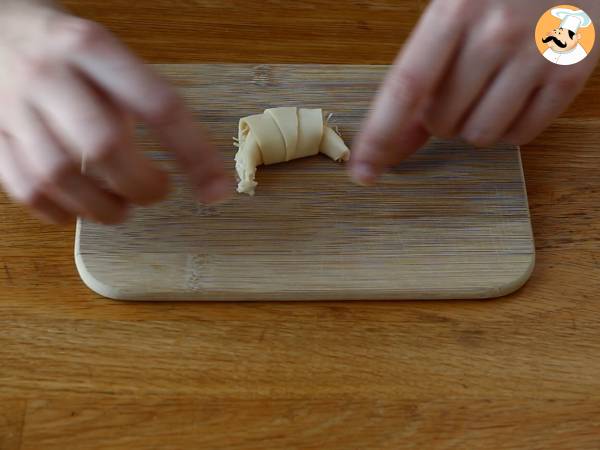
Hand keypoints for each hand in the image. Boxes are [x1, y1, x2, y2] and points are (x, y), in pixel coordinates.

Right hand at [0, 2, 232, 224]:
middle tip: (157, 193)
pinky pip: (25, 188)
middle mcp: (51, 74)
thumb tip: (197, 165)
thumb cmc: (66, 51)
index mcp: (93, 48)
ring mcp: (13, 106)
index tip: (216, 187)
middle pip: (103, 145)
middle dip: (141, 185)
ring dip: (101, 207)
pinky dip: (60, 211)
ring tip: (121, 208)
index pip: (159, 106)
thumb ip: (143, 99)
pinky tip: (80, 209)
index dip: (194, 154)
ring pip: (60, 174)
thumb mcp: (109, 55)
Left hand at [350, 0, 599, 184]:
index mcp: (454, 9)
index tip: (362, 171)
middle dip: (437, 118)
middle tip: (456, 85)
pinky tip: (514, 95)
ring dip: (472, 125)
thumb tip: (395, 140)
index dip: (380, 136)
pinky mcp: (574, 70)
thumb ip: (421, 73)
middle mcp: (496, 33)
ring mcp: (539, 53)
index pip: (405, 88)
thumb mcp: (451, 12)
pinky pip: (523, 134)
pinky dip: (509, 128)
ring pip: (480, 135)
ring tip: (487, 87)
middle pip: (441, 121)